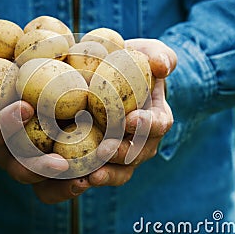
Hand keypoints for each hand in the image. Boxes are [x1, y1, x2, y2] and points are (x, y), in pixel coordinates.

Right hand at [0, 49, 90, 203]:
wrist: (30, 88)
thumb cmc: (7, 76)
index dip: (5, 123)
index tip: (26, 106)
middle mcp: (8, 154)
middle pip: (18, 168)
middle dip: (38, 166)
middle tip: (59, 163)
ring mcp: (29, 166)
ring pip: (40, 184)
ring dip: (60, 184)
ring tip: (83, 179)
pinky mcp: (49, 173)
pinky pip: (55, 189)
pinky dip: (70, 187)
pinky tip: (90, 179)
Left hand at [87, 39, 176, 186]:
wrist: (105, 79)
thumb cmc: (128, 65)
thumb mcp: (146, 52)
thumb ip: (158, 54)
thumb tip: (162, 66)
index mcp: (155, 118)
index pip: (158, 123)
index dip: (148, 124)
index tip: (132, 119)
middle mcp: (141, 141)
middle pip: (137, 154)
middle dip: (123, 153)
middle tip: (105, 150)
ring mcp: (121, 154)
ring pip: (119, 171)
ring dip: (107, 175)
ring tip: (90, 176)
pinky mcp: (99, 162)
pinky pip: (95, 174)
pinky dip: (85, 180)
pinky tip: (72, 179)